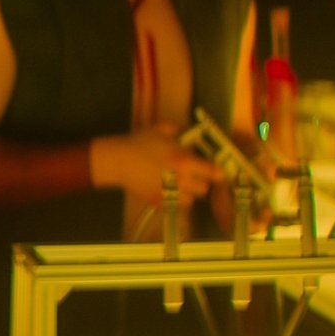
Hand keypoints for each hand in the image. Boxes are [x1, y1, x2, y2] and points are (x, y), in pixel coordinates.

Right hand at [92, 122, 221, 207]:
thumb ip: (178, 129)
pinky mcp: (158, 201)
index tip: (217, 172)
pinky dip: (173, 201)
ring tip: (180, 186)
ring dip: (188, 193)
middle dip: (201, 183)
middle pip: (203, 189)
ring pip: (190, 201)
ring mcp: (170, 192)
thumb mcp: (159, 129)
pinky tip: (167, 192)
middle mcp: (181, 179)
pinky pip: (174, 206)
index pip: (213, 172)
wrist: (117, 160)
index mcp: (185, 161)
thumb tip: (188, 131)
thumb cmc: (139, 142)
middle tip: (193, 176)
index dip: (217, 173)